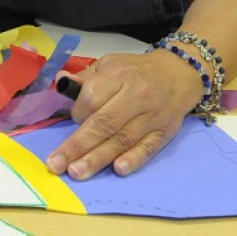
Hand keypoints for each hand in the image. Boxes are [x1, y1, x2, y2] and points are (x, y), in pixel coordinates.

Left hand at [46, 50, 201, 179]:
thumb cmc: (137, 72)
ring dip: (98, 158)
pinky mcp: (163, 132)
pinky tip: (118, 169)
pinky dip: (133, 159)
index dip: (78, 113)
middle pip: (104, 124)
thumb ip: (86, 78)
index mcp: (119, 75)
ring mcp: (151, 116)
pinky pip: (148, 148)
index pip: (92, 98)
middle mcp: (136, 96)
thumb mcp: (110, 64)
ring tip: (77, 172)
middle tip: (57, 164)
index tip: (75, 118)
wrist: (178, 74)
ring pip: (122, 140)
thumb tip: (62, 81)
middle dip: (78, 145)